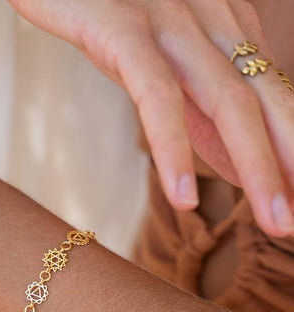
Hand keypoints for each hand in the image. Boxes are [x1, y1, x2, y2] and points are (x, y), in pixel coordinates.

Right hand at [8, 0, 293, 235]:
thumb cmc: (102, 9)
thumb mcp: (159, 64)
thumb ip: (196, 109)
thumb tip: (230, 162)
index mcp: (222, 30)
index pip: (270, 99)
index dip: (290, 152)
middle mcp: (211, 21)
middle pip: (264, 102)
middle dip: (291, 165)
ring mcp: (170, 24)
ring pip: (227, 102)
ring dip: (257, 168)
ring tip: (275, 224)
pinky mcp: (124, 31)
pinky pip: (157, 97)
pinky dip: (174, 150)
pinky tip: (184, 199)